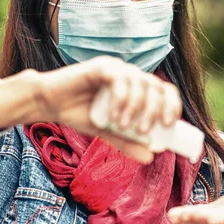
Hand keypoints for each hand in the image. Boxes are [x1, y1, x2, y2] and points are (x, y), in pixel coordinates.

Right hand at [35, 56, 181, 163]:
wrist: (51, 105)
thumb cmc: (80, 115)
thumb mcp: (108, 133)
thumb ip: (127, 143)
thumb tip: (150, 157)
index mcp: (137, 88)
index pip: (164, 91)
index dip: (172, 105)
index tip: (168, 125)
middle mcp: (130, 75)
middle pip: (156, 86)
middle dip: (155, 109)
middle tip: (145, 131)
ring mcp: (116, 68)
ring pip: (140, 82)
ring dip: (136, 107)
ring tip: (123, 126)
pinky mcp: (101, 66)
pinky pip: (119, 79)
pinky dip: (120, 99)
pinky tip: (112, 116)